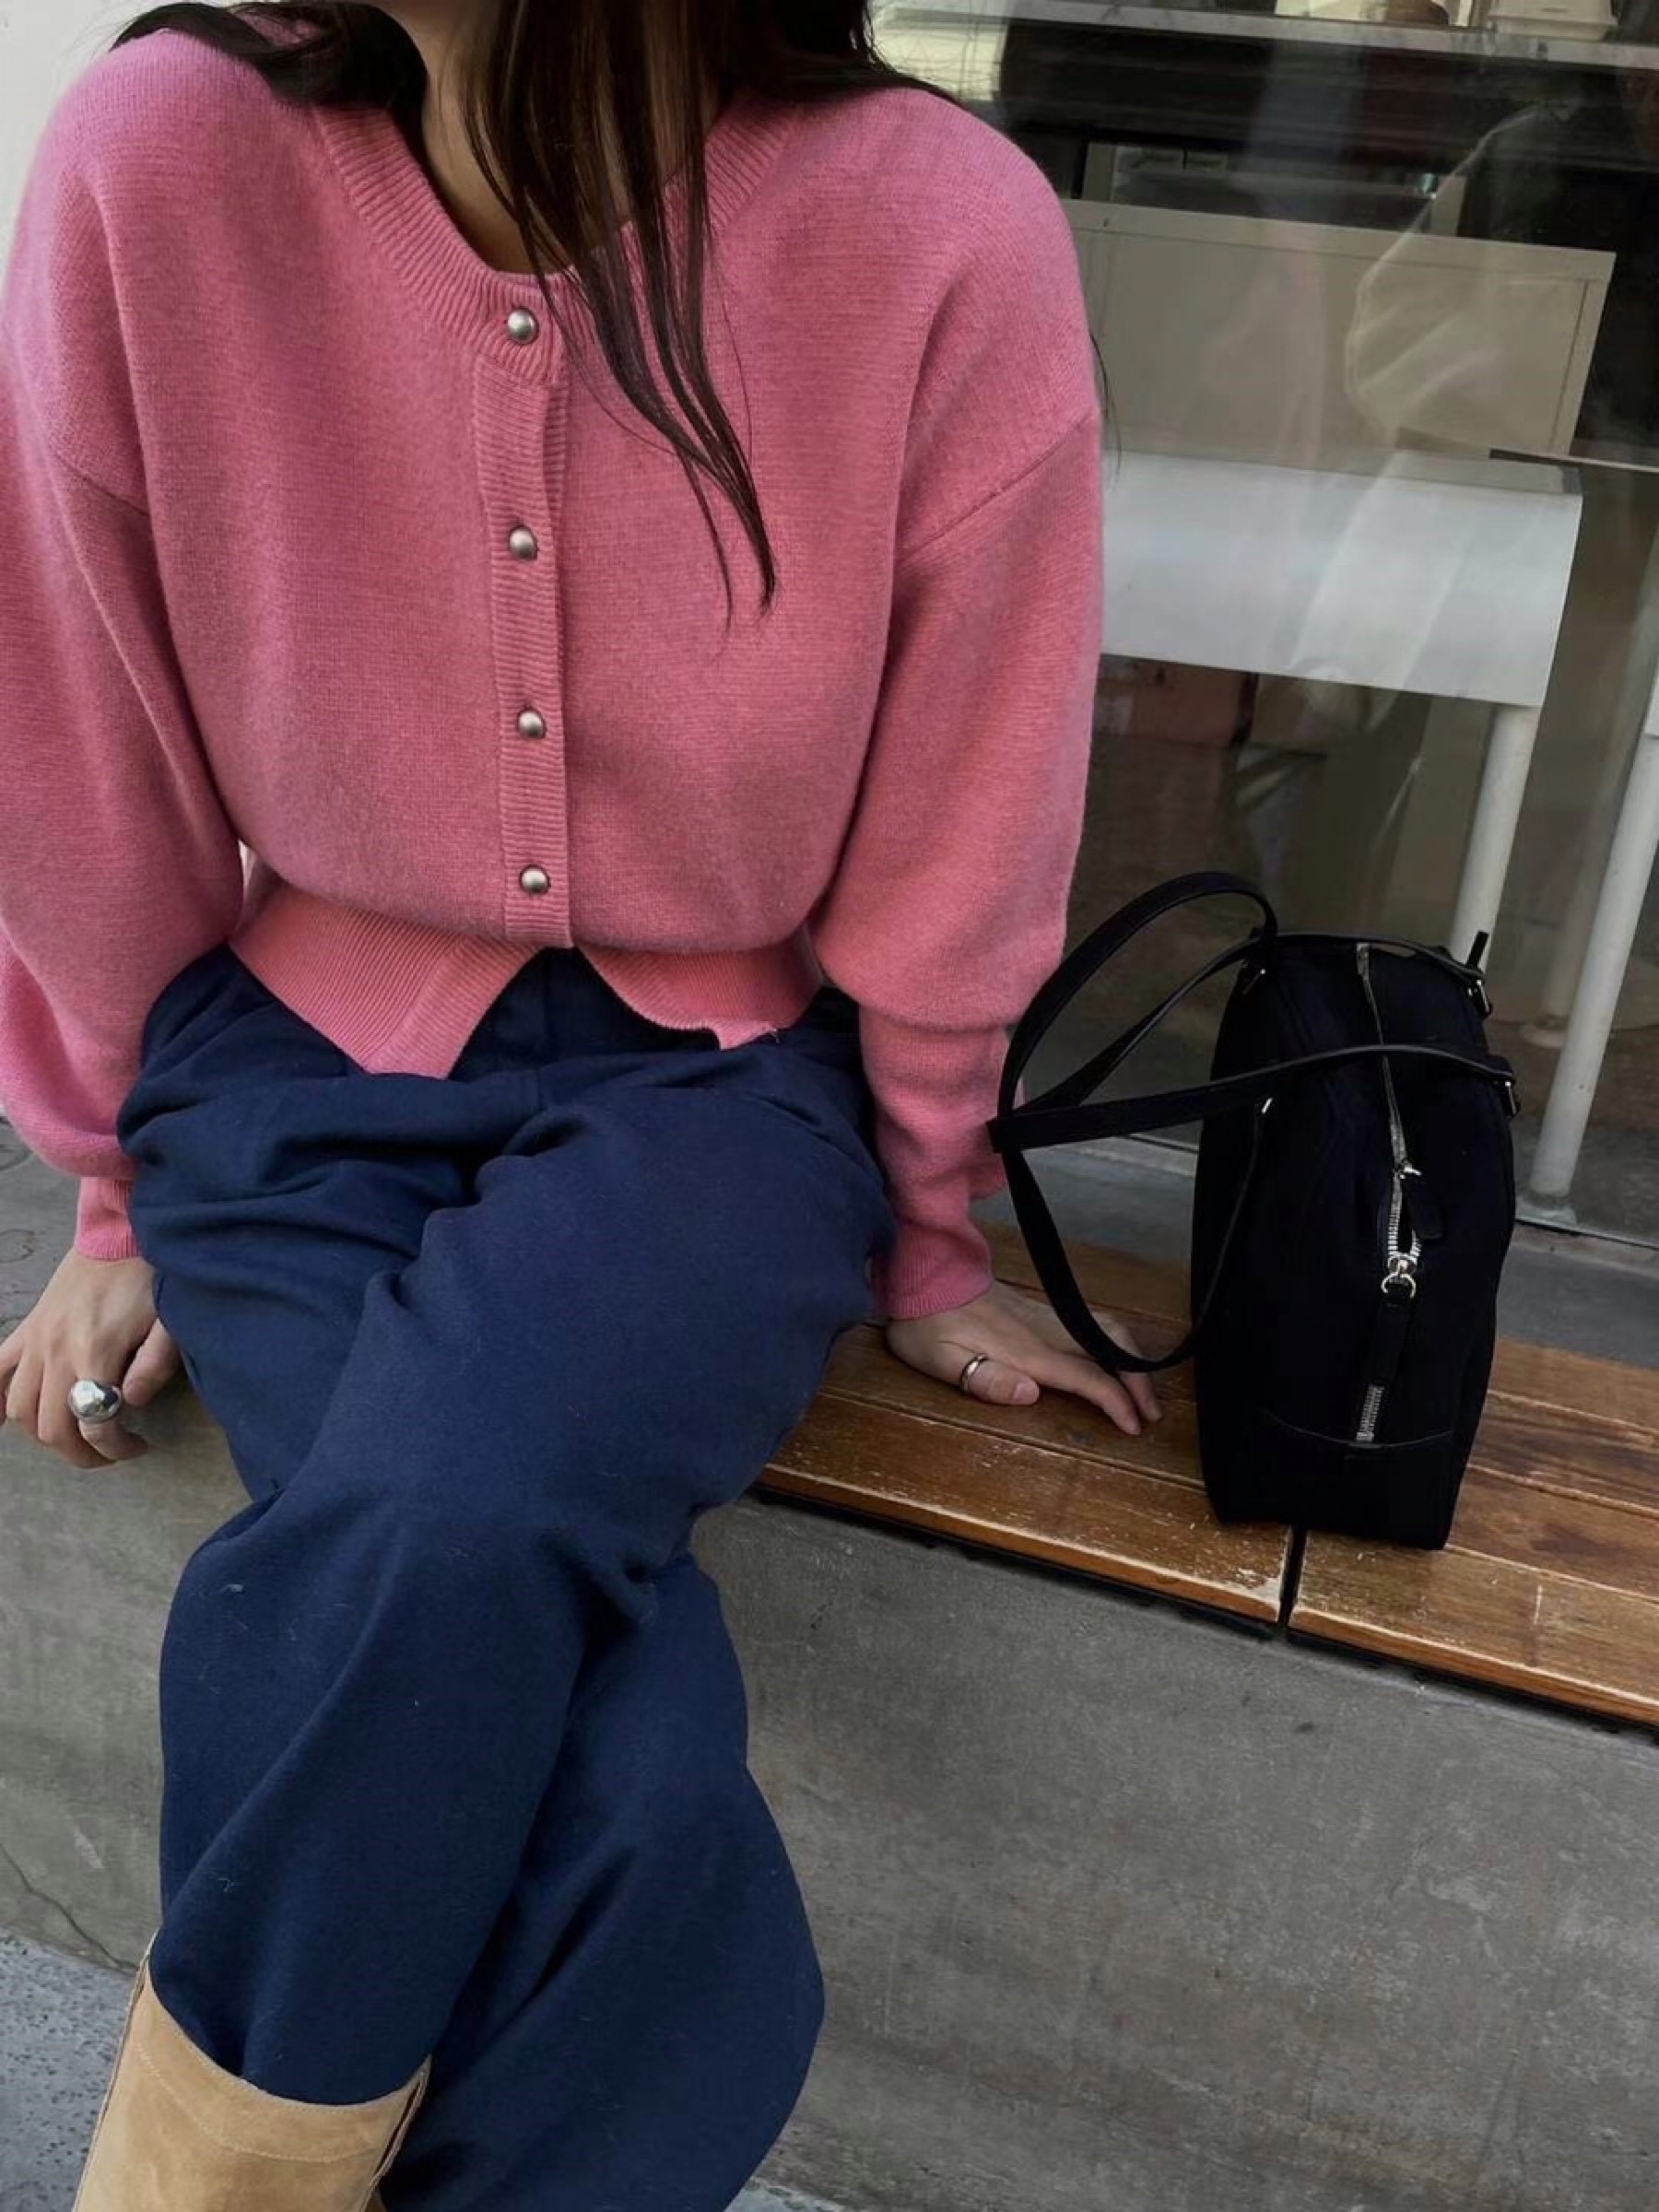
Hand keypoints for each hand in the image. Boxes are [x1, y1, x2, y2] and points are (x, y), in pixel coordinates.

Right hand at [0, 1249, 180, 1468]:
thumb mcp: (170, 1323)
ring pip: (19, 1408)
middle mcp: (56, 1351)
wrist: (122, 1233)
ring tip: (76, 1434)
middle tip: (109, 1451)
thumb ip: (154, 1366)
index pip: (94, 1424)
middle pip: (51, 1427)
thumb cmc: (151, 1279)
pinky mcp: (27, 1328)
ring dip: (44, 1433)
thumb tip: (130, 1404)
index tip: (139, 1446)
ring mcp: (36, 1340)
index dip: (115, 1448)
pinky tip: (0, 1420)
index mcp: (95, 1352)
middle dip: (80, 1453)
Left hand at [884, 1279, 1162, 1436]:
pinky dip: (1114, 1342)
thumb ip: (984, 1379)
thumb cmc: (925, 1324)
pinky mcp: (1039, 1309)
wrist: (923, 1274)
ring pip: (1104, 1330)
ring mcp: (1045, 1316)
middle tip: (1152, 1414)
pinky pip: (1090, 1322)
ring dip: (1130, 1358)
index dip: (1115, 1401)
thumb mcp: (937, 1359)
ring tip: (1142, 1389)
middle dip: (1138, 1381)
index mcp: (1025, 1351)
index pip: (1086, 1376)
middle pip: (1109, 1348)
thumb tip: (1031, 1394)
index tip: (1134, 1426)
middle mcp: (1044, 1330)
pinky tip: (1115, 1357)